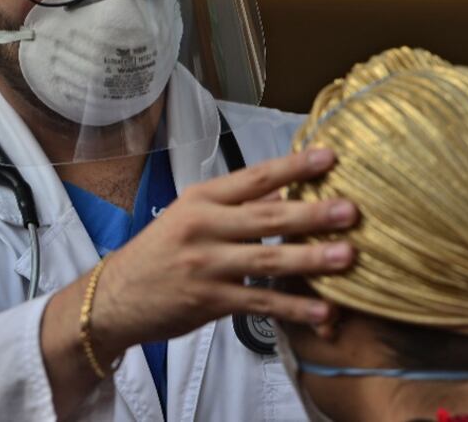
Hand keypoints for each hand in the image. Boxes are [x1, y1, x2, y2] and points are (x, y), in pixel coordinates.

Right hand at [93, 148, 356, 355]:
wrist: (116, 297)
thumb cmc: (158, 253)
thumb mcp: (188, 217)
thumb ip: (234, 205)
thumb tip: (282, 191)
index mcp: (201, 200)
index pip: (254, 178)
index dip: (293, 167)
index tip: (329, 157)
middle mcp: (203, 228)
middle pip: (266, 218)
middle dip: (312, 213)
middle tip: (351, 209)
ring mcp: (206, 266)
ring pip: (268, 261)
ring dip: (311, 259)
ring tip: (348, 256)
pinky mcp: (210, 301)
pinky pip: (260, 304)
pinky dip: (294, 308)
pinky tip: (323, 311)